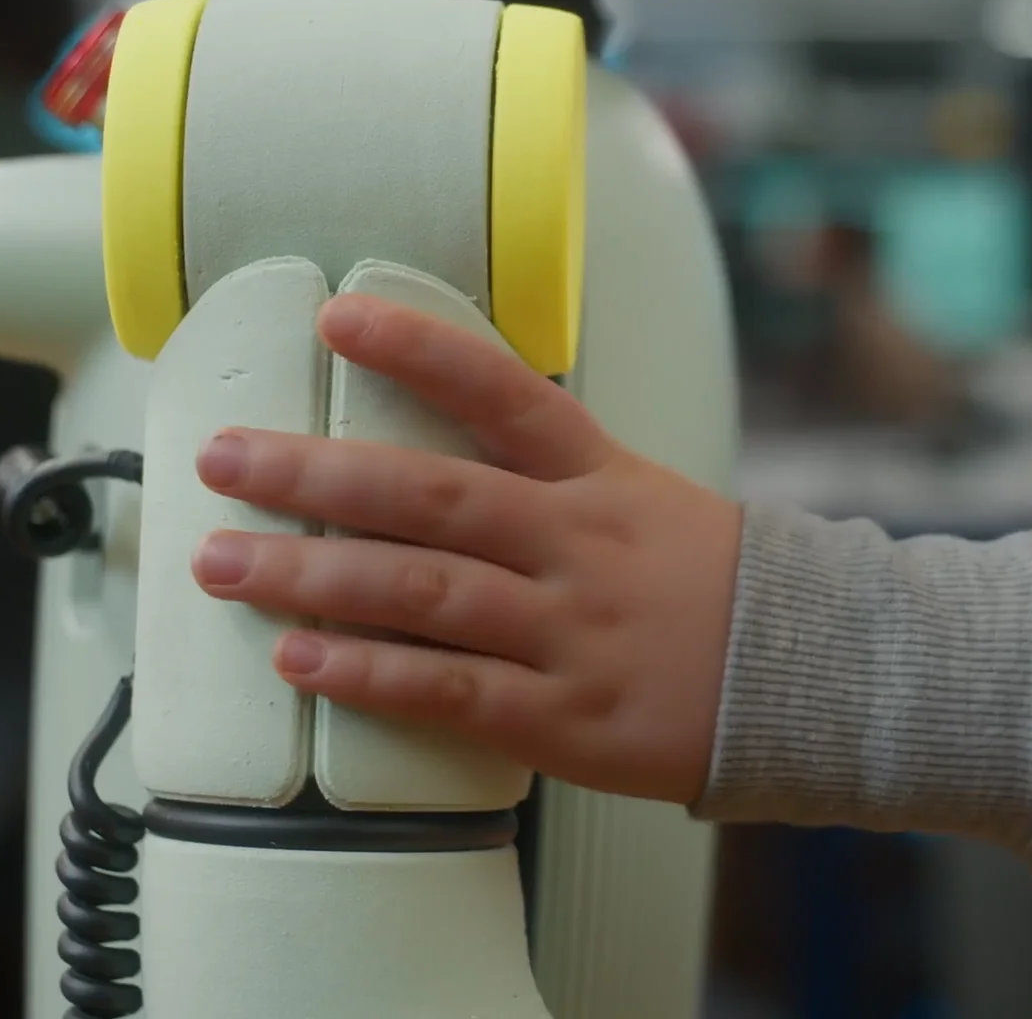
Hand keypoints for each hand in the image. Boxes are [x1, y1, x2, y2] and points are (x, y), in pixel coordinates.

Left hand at [188, 292, 742, 805]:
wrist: (808, 679)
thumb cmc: (711, 587)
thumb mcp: (644, 500)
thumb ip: (549, 476)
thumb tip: (436, 448)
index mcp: (600, 478)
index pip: (504, 394)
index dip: (419, 349)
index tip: (337, 316)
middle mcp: (578, 542)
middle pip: (433, 494)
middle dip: (316, 474)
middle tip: (223, 458)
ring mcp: (571, 629)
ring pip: (423, 592)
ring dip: (312, 576)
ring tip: (223, 566)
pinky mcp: (565, 715)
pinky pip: (449, 690)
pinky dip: (368, 674)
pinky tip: (300, 659)